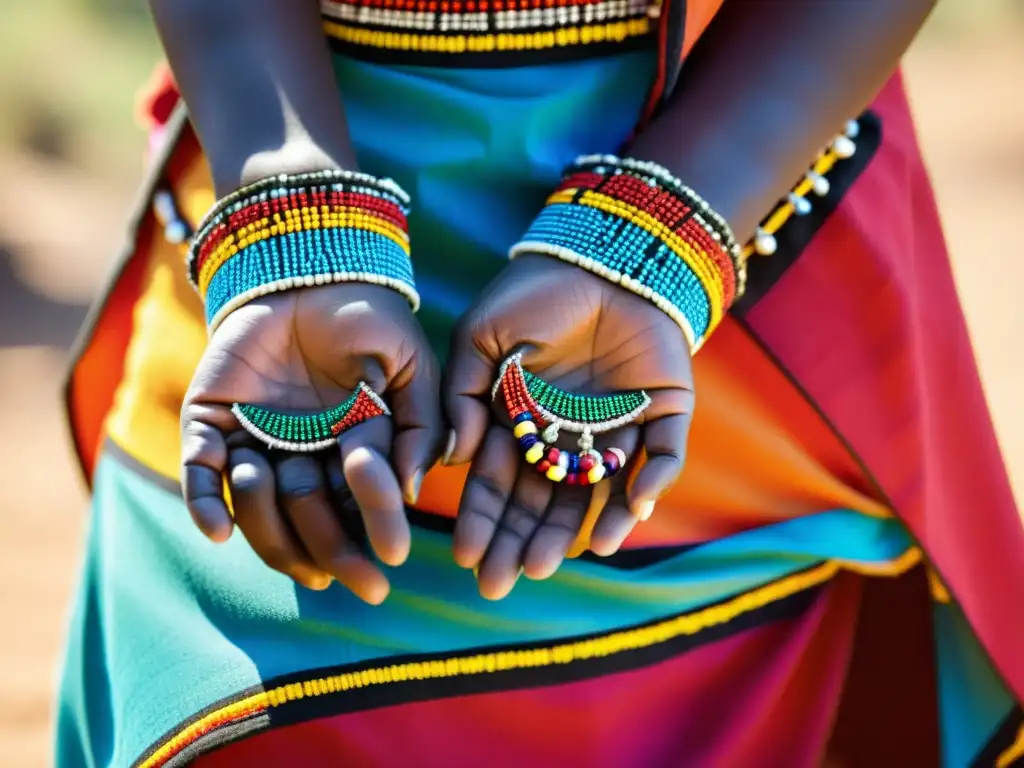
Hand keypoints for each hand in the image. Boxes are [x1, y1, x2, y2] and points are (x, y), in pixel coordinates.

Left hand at [180, 283, 441, 604]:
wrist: (308, 267)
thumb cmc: (367, 316)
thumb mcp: (410, 363)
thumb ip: (419, 423)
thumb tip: (410, 491)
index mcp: (350, 446)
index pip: (362, 501)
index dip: (378, 528)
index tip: (393, 556)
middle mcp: (302, 454)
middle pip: (309, 520)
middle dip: (330, 547)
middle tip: (348, 574)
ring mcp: (255, 440)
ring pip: (257, 507)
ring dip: (267, 515)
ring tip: (272, 479)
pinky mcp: (210, 419)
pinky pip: (201, 472)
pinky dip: (204, 504)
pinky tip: (217, 531)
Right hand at [445, 254, 694, 599]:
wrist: (599, 253)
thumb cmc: (533, 293)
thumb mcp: (481, 337)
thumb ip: (463, 396)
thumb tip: (449, 460)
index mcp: (525, 420)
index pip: (500, 482)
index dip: (483, 518)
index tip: (467, 555)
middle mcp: (570, 433)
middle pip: (546, 498)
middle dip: (524, 539)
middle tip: (506, 579)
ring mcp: (618, 425)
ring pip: (603, 488)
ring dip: (587, 523)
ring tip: (568, 556)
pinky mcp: (663, 410)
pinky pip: (661, 454)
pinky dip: (651, 481)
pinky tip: (632, 511)